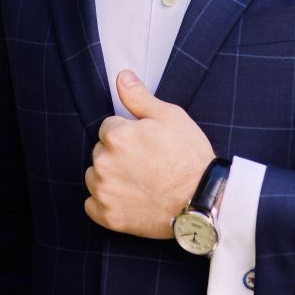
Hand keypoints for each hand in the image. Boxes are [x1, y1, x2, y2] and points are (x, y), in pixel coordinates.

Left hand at [83, 70, 217, 238]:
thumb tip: (122, 77)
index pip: (109, 127)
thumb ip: (139, 97)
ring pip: (94, 176)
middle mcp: (104, 163)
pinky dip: (105, 202)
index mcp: (117, 137)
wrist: (202, 199)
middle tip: (145, 163)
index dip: (129, 133)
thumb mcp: (170, 117)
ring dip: (109, 176)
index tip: (146, 144)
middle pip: (101, 151)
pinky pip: (92, 204)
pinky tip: (127, 198)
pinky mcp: (108, 216)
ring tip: (138, 180)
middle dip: (117, 154)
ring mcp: (105, 192)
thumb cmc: (189, 157)